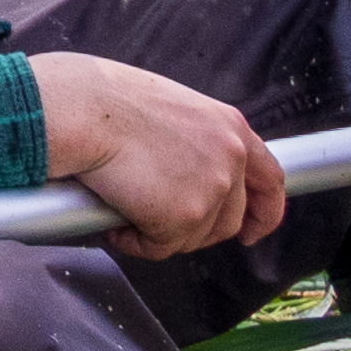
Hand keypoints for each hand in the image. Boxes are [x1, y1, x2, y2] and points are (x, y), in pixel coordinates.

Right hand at [31, 52, 287, 258]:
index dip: (265, 211)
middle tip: (157, 219)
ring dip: (160, 232)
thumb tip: (184, 177)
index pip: (270, 179)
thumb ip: (194, 142)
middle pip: (229, 220)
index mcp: (230, 125)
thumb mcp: (171, 111)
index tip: (252, 230)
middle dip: (196, 230)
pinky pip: (160, 247)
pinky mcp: (184, 216)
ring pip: (194, 238)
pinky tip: (115, 218)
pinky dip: (135, 241)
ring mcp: (211, 188)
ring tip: (126, 206)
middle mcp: (230, 157)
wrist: (80, 110)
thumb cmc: (105, 102)